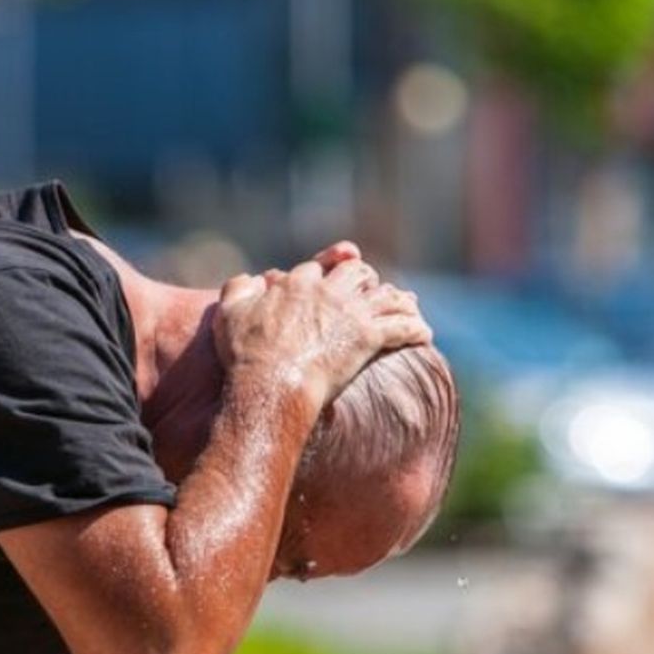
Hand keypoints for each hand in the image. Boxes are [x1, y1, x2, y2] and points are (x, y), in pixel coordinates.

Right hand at [213, 255, 430, 409]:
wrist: (270, 384)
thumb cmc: (246, 355)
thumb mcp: (228, 314)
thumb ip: (237, 289)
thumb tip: (250, 279)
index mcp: (296, 283)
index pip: (318, 269)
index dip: (327, 271)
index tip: (332, 277)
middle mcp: (327, 291)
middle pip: (357, 273)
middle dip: (366, 279)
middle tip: (374, 290)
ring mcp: (350, 313)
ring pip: (384, 295)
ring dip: (398, 300)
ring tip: (409, 307)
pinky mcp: (368, 338)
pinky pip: (401, 327)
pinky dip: (415, 329)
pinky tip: (425, 335)